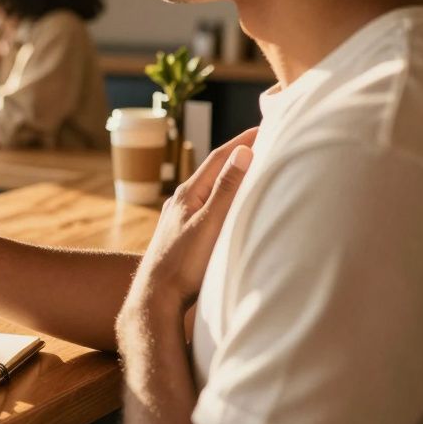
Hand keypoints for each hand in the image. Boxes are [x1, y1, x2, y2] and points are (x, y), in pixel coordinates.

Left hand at [127, 127, 257, 312]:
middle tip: (264, 139)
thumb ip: (225, 190)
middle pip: (214, 170)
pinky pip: (208, 206)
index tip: (265, 125)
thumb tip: (243, 152)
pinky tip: (230, 205)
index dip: (242, 140)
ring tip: (252, 167)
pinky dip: (224, 197)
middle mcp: (182, 201)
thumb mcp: (210, 224)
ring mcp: (181, 217)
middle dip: (239, 153)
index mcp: (188, 194)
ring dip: (231, 175)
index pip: (219, 158)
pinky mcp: (184, 234)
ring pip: (210, 188)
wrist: (157, 298)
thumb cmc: (183, 263)